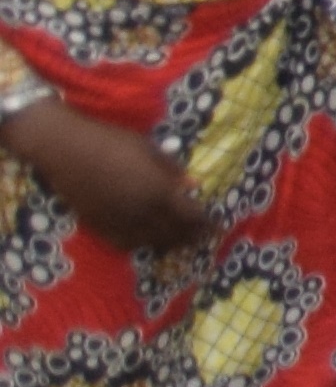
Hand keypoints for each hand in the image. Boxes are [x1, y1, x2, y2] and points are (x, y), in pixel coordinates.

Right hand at [17, 109, 204, 254]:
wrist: (66, 149)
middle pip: (174, 232)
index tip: (218, 227)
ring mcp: (119, 221)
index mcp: (159, 190)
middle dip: (192, 237)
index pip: (191, 216)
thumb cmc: (111, 141)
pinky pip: (125, 243)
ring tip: (181, 243)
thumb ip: (172, 170)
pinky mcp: (98, 225)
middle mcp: (142, 211)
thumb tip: (193, 185)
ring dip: (170, 244)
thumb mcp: (149, 149)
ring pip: (151, 241)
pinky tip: (149, 243)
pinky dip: (141, 245)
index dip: (207, 224)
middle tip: (203, 239)